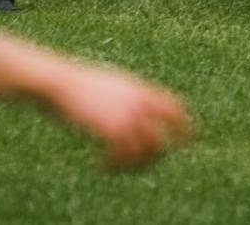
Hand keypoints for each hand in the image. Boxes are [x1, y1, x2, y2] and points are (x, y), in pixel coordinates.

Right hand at [47, 63, 192, 170]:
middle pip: (161, 137)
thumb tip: (140, 112)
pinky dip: (115, 165)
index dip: (185, 127)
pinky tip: (104, 165)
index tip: (188, 141)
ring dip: (132, 164)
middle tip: (142, 165)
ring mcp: (127, 116)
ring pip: (145, 150)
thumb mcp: (113, 84)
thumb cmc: (81, 84)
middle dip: (156, 155)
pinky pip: (124, 155)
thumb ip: (131, 96)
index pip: (175, 108)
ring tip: (117, 166)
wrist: (61, 83)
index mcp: (141, 89)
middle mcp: (139, 103)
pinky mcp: (112, 129)